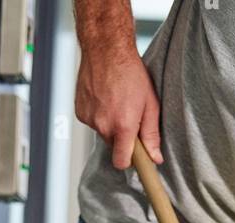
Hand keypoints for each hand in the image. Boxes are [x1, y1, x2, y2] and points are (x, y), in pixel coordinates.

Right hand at [75, 45, 162, 169]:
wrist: (105, 48)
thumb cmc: (130, 72)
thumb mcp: (150, 104)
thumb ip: (151, 134)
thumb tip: (155, 157)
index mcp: (123, 126)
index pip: (121, 162)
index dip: (129, 161)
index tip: (135, 157)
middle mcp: (103, 125)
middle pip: (113, 146)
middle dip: (122, 137)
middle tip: (129, 116)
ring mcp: (89, 118)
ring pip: (102, 133)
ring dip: (110, 124)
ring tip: (116, 102)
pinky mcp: (80, 111)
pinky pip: (92, 122)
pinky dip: (98, 114)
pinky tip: (104, 98)